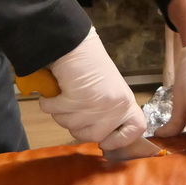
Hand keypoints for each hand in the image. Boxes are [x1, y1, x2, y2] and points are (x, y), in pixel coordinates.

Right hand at [38, 28, 146, 150]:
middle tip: (73, 107)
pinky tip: (55, 90)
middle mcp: (115, 106)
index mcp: (126, 101)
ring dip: (61, 112)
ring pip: (71, 127)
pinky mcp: (77, 100)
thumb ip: (107, 113)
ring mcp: (97, 105)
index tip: (104, 141)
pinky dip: (49, 102)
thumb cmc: (87, 65)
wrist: (72, 42)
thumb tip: (101, 139)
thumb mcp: (105, 90)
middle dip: (77, 125)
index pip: (136, 129)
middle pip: (94, 137)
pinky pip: (55, 113)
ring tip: (65, 93)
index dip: (121, 139)